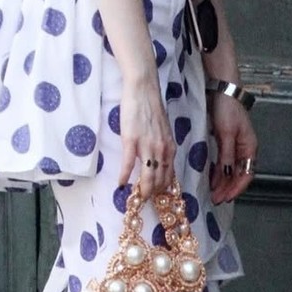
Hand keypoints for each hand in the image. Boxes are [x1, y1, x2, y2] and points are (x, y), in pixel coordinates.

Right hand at [118, 76, 175, 196]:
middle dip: (153, 193)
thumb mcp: (163, 131)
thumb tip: (158, 162)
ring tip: (136, 198)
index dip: (163, 189)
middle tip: (145, 200)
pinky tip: (120, 184)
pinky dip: (124, 176)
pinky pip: (129, 164)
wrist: (143, 91)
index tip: (156, 196)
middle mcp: (162, 149)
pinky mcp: (131, 141)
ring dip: (142, 190)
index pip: (169, 176)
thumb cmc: (152, 109)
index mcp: (170, 147)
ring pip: (147, 176)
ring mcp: (147, 146)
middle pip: (159, 180)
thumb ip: (162, 147)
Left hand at [208, 91, 257, 204]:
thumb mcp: (226, 134)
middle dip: (227, 189)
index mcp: (250, 148)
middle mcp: (244, 149)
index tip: (224, 199)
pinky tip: (210, 178)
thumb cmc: (227, 109)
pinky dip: (218, 172)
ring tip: (211, 193)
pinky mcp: (225, 142)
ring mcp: (235, 146)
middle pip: (238, 175)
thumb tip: (225, 177)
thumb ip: (226, 156)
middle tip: (214, 200)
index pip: (246, 175)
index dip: (236, 189)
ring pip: (230, 170)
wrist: (222, 89)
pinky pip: (224, 162)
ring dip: (222, 182)